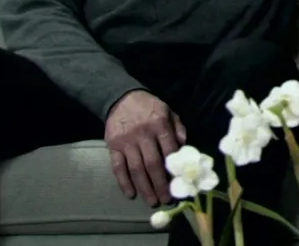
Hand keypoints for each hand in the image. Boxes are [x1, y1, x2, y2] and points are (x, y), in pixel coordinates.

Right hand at [105, 90, 186, 206]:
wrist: (121, 98)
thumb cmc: (149, 108)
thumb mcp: (169, 112)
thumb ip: (178, 129)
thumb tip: (185, 149)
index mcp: (160, 124)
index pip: (169, 150)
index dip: (174, 168)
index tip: (179, 183)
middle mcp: (143, 134)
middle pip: (153, 163)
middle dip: (160, 184)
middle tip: (166, 199)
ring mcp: (126, 141)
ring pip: (136, 168)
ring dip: (145, 187)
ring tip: (152, 201)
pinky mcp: (113, 146)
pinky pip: (118, 167)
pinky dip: (123, 182)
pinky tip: (131, 194)